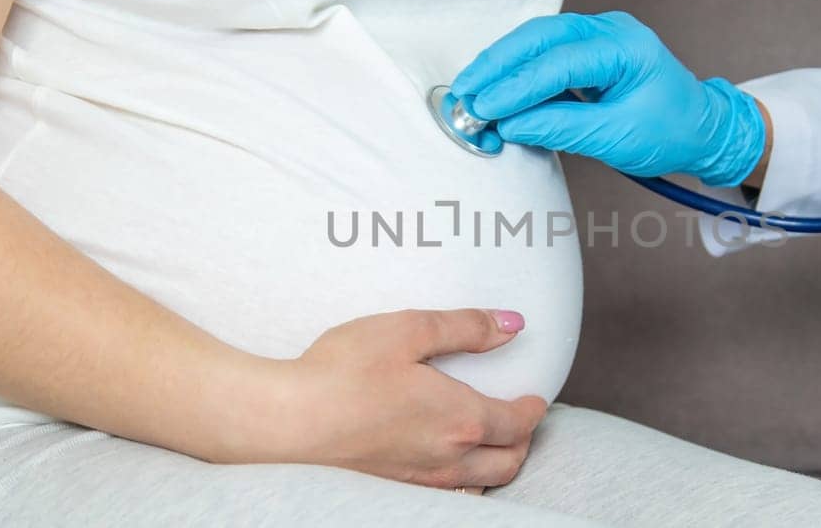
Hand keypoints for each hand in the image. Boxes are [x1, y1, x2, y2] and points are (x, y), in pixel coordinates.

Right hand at [211, 309, 547, 489]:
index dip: (533, 409)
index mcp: (461, 418)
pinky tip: (451, 467)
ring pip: (481, 485)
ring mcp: (421, 480)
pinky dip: (465, 483)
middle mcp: (449, 457)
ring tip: (492, 444)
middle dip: (523, 441)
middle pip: (509, 461)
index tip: (534, 398)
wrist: (285, 422)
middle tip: (521, 420)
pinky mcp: (394, 489)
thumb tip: (512, 324)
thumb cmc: (342, 372)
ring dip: (498, 465)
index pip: (517, 422)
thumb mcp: (407, 330)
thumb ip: (465, 327)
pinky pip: (449, 496)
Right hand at [450, 11, 766, 186]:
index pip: (561, 61)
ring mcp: (598, 35)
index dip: (518, 86)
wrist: (702, 130)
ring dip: (502, 65)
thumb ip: (562, 128)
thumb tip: (511, 125)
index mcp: (627, 48)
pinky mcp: (587, 49)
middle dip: (498, 64)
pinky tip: (494, 89)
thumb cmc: (671, 133)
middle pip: (540, 36)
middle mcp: (610, 30)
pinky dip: (517, 71)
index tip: (486, 108)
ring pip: (537, 40)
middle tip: (464, 93)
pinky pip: (544, 52)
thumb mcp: (617, 138)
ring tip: (470, 92)